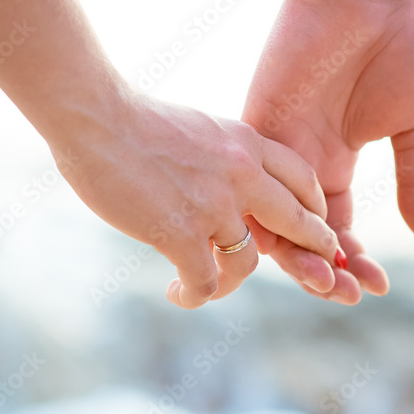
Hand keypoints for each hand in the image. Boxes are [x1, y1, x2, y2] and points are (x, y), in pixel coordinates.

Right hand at [47, 91, 340, 308]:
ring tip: (207, 286)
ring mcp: (214, 206)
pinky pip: (206, 282)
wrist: (94, 117)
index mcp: (245, 143)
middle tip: (318, 270)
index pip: (302, 178)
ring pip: (249, 263)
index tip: (311, 223)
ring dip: (231, 282)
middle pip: (298, 221)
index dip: (313, 206)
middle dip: (312, 248)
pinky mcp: (181, 234)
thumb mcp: (198, 127)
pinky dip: (194, 296)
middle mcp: (241, 175)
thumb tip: (222, 178)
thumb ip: (221, 154)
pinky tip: (177, 294)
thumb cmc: (130, 119)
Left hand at [242, 0, 413, 304]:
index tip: (377, 286)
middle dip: (325, 270)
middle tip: (347, 295)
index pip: (336, 230)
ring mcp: (277, 149)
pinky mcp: (257, 127)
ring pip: (274, 220)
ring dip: (299, 257)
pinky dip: (274, 219)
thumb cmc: (396, 49)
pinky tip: (297, 246)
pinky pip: (256, 185)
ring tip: (327, 284)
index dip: (353, 261)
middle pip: (302, 236)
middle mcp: (301, 164)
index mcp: (334, 164)